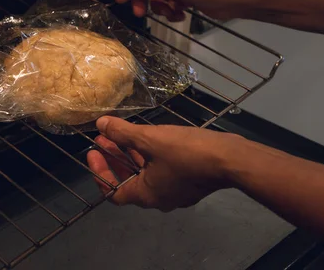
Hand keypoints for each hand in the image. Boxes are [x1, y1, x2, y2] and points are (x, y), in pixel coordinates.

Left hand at [86, 116, 241, 211]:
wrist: (230, 159)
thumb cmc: (186, 153)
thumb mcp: (149, 139)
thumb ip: (122, 133)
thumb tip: (101, 124)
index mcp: (146, 195)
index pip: (113, 193)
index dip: (99, 172)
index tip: (93, 152)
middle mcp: (159, 198)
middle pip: (128, 181)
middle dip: (114, 159)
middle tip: (103, 139)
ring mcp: (176, 191)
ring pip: (145, 174)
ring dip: (131, 155)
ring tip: (120, 133)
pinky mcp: (189, 181)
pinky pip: (161, 170)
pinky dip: (149, 156)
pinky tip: (148, 137)